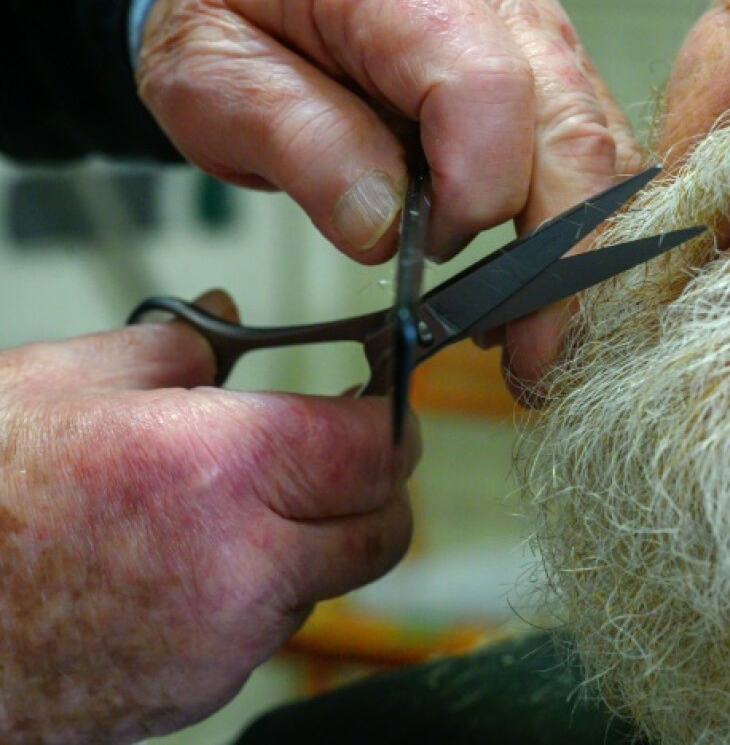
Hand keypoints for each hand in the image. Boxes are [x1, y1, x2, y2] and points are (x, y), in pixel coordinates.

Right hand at [0, 292, 413, 743]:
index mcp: (220, 468)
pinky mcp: (203, 690)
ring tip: (233, 513)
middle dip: (373, 491)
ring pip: (330, 583)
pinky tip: (189, 569)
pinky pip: (270, 634)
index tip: (375, 407)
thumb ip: (168, 347)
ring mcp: (227, 640)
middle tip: (333, 460)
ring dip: (311, 546)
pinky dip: (257, 599)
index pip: (379, 448)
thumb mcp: (58, 383)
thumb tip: (220, 323)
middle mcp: (244, 563)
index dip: (387, 421)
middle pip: (384, 529)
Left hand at [136, 0, 642, 384]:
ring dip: (578, 248)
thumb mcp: (215, 79)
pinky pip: (595, 148)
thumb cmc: (241, 30)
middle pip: (570, 122)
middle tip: (531, 348)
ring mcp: (532, 26)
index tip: (431, 251)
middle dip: (559, 250)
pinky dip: (577, 225)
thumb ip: (301, 143)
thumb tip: (384, 230)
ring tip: (532, 330)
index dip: (476, 188)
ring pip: (600, 141)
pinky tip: (537, 280)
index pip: (485, 85)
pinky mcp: (551, 68)